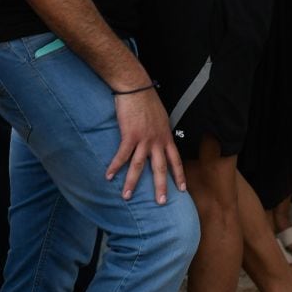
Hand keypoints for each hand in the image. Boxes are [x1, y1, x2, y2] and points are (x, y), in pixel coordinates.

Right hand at [105, 87, 185, 204]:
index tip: (183, 189)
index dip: (179, 175)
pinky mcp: (129, 135)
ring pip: (139, 166)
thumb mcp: (161, 117)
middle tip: (161, 203)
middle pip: (160, 168)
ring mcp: (143, 139)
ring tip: (126, 197)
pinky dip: (114, 167)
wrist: (136, 88)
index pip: (176, 160)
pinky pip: (122, 155)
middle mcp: (157, 141)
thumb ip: (160, 132)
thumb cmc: (147, 100)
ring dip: (132, 183)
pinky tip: (108, 176)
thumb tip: (160, 139)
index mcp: (166, 137)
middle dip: (161, 187)